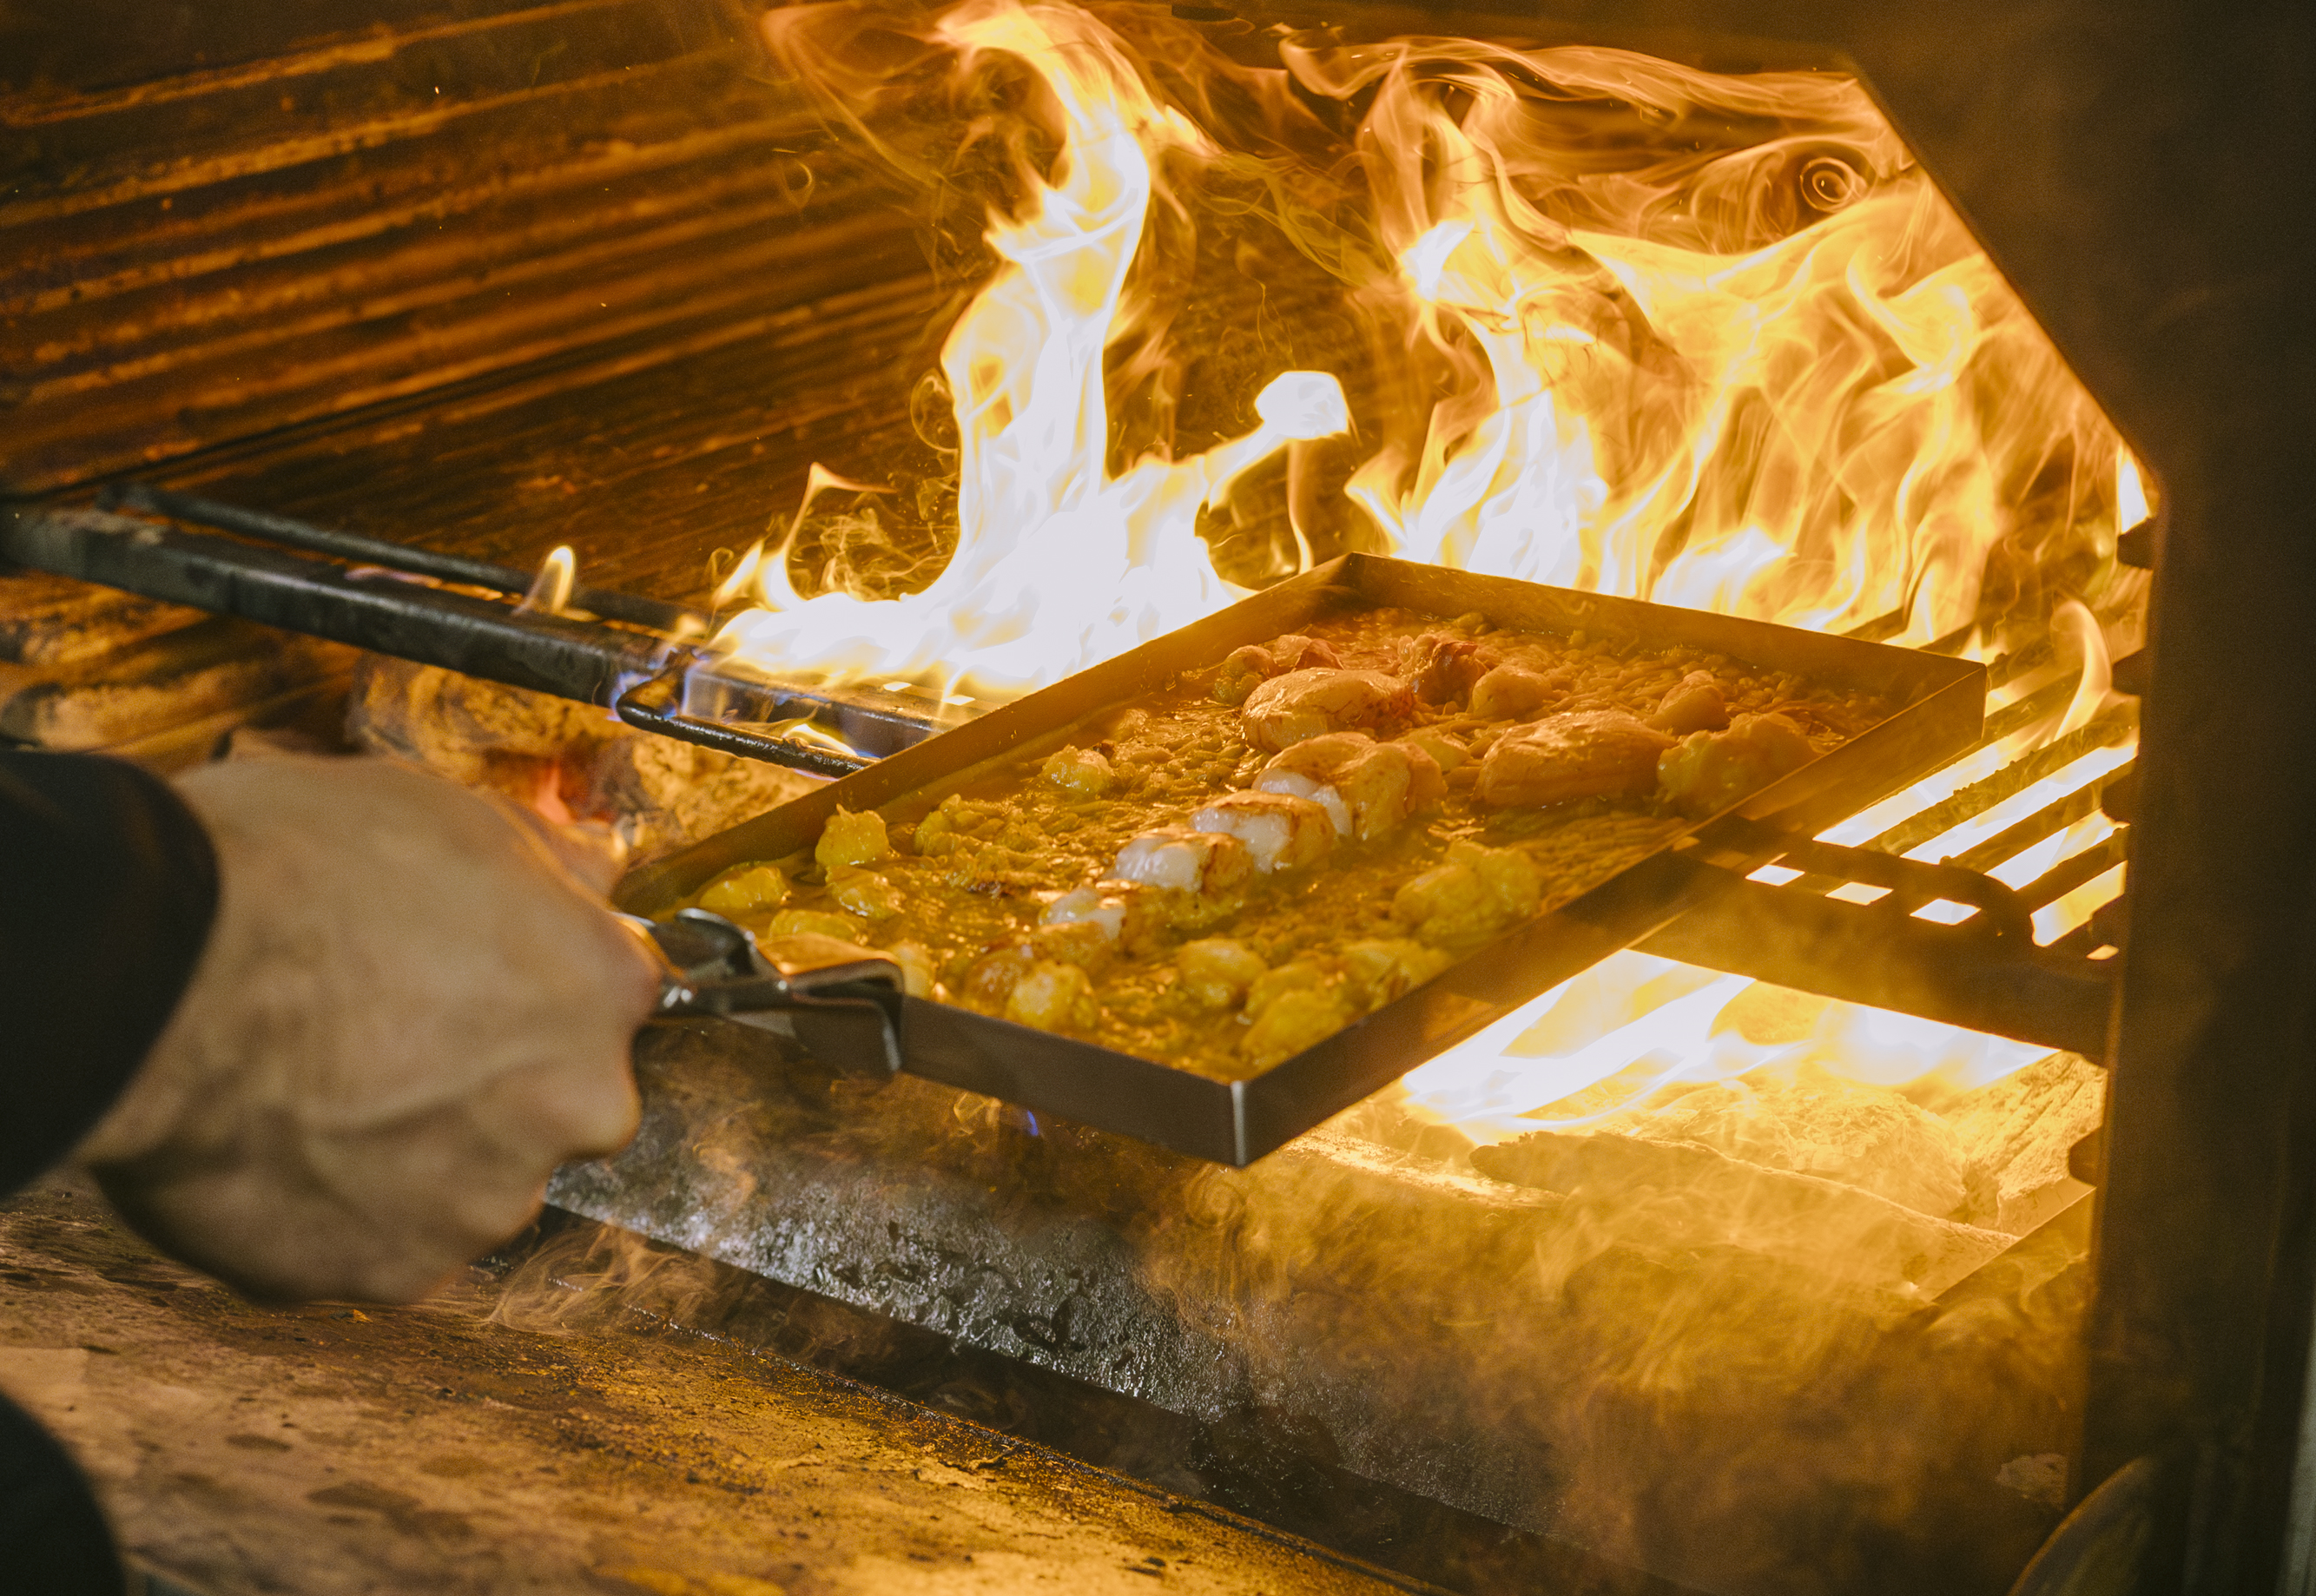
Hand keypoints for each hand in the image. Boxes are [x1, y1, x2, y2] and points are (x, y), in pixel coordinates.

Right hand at [75, 756, 658, 1301]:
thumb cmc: (288, 873)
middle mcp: (580, 1105)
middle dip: (483, 1081)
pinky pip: (377, 1244)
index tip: (464, 976)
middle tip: (375, 1038)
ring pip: (468, 1181)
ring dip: (412, 1152)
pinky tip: (272, 1151)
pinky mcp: (396, 1272)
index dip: (528, 983)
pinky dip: (335, 1212)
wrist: (153, 980)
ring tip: (309, 1092)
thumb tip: (594, 865)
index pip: (605, 996)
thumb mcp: (445, 810)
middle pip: (551, 1102)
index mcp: (605, 985)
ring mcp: (489, 1198)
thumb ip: (543, 858)